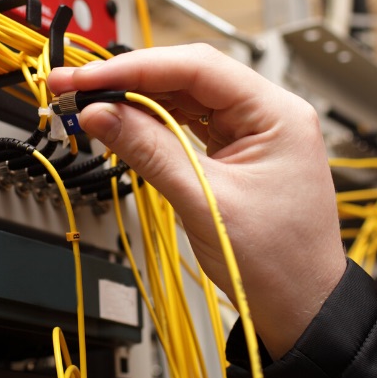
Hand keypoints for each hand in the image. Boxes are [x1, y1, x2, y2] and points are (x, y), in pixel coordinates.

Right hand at [48, 44, 345, 357]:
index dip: (135, 68)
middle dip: (129, 81)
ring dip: (136, 101)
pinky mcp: (239, 153)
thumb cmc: (277, 264)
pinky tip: (123, 125)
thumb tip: (100, 114)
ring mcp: (254, 133)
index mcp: (277, 113)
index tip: (88, 78)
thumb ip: (149, 150)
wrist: (302, 311)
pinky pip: (189, 124)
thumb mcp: (204, 201)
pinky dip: (153, 124)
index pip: (197, 66)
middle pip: (188, 76)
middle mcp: (269, 114)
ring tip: (89, 106)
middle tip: (74, 89)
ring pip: (185, 98)